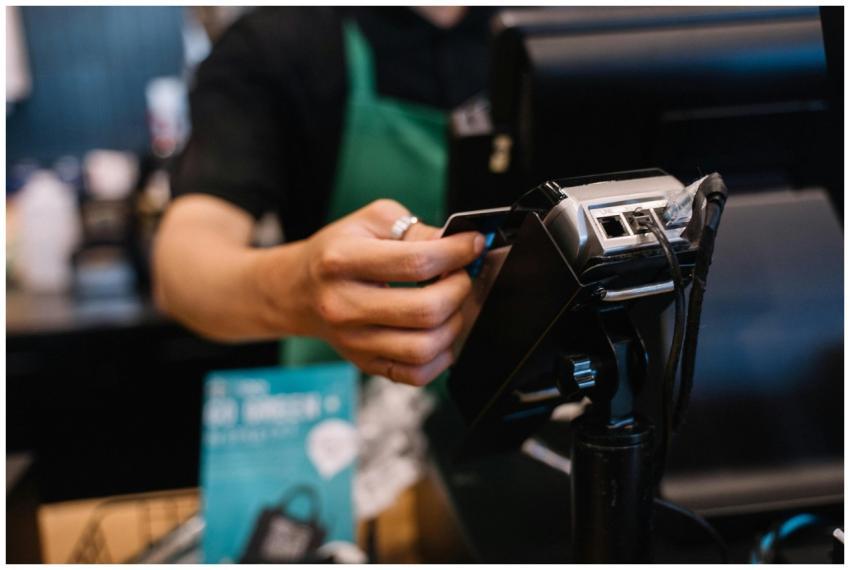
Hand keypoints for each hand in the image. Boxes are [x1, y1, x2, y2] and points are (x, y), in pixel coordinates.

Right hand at [261, 199, 484, 385]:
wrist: (298, 290)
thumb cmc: (338, 252)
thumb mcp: (370, 222)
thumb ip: (415, 230)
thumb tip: (458, 245)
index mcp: (342, 261)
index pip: (417, 262)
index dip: (457, 253)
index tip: (473, 244)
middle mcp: (344, 305)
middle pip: (425, 310)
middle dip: (459, 289)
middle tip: (461, 276)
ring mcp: (353, 341)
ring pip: (425, 347)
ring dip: (455, 323)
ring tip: (452, 303)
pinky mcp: (365, 364)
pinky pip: (416, 374)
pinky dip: (441, 356)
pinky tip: (440, 332)